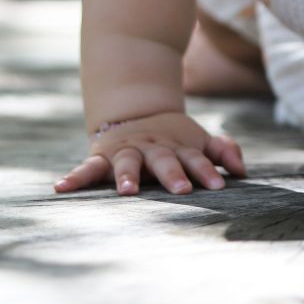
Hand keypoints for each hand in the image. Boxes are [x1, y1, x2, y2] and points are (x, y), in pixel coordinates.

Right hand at [53, 111, 246, 196]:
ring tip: (127, 192)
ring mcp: (127, 152)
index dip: (208, 171)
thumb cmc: (174, 139)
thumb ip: (222, 151)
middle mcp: (152, 149)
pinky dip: (75, 177)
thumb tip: (242, 170)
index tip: (219, 186)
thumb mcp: (199, 141)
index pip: (196, 159)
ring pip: (128, 162)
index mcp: (178, 147)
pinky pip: (87, 168)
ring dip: (127, 176)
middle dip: (173, 174)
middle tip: (182, 189)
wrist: (136, 111)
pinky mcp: (102, 157)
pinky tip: (61, 188)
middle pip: (164, 160)